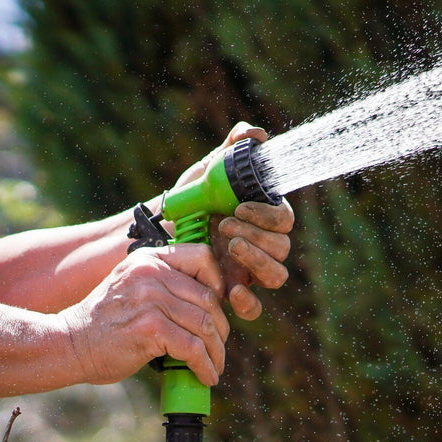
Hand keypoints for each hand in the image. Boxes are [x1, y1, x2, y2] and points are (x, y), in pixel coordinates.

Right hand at [61, 244, 228, 386]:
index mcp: (149, 259)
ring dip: (216, 352)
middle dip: (220, 328)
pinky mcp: (150, 328)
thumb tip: (208, 305)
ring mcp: (151, 299)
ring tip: (215, 366)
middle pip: (209, 298)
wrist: (70, 343)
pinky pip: (193, 348)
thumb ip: (163, 285)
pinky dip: (205, 366)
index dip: (219, 283)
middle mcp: (151, 273)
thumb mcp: (131, 286)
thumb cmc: (104, 322)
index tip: (217, 308)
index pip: (202, 257)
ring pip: (205, 325)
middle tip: (218, 346)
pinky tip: (206, 376)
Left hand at [176, 122, 294, 320]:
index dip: (268, 215)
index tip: (240, 207)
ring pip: (276, 275)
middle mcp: (262, 245)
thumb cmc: (187, 201)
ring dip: (258, 261)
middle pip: (282, 247)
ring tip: (229, 246)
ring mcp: (249, 272)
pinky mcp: (232, 294)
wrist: (157, 233)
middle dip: (257, 235)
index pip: (284, 219)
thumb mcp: (205, 173)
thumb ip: (230, 151)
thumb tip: (254, 133)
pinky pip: (253, 307)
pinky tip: (232, 291)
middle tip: (226, 225)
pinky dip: (248, 302)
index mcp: (262, 217)